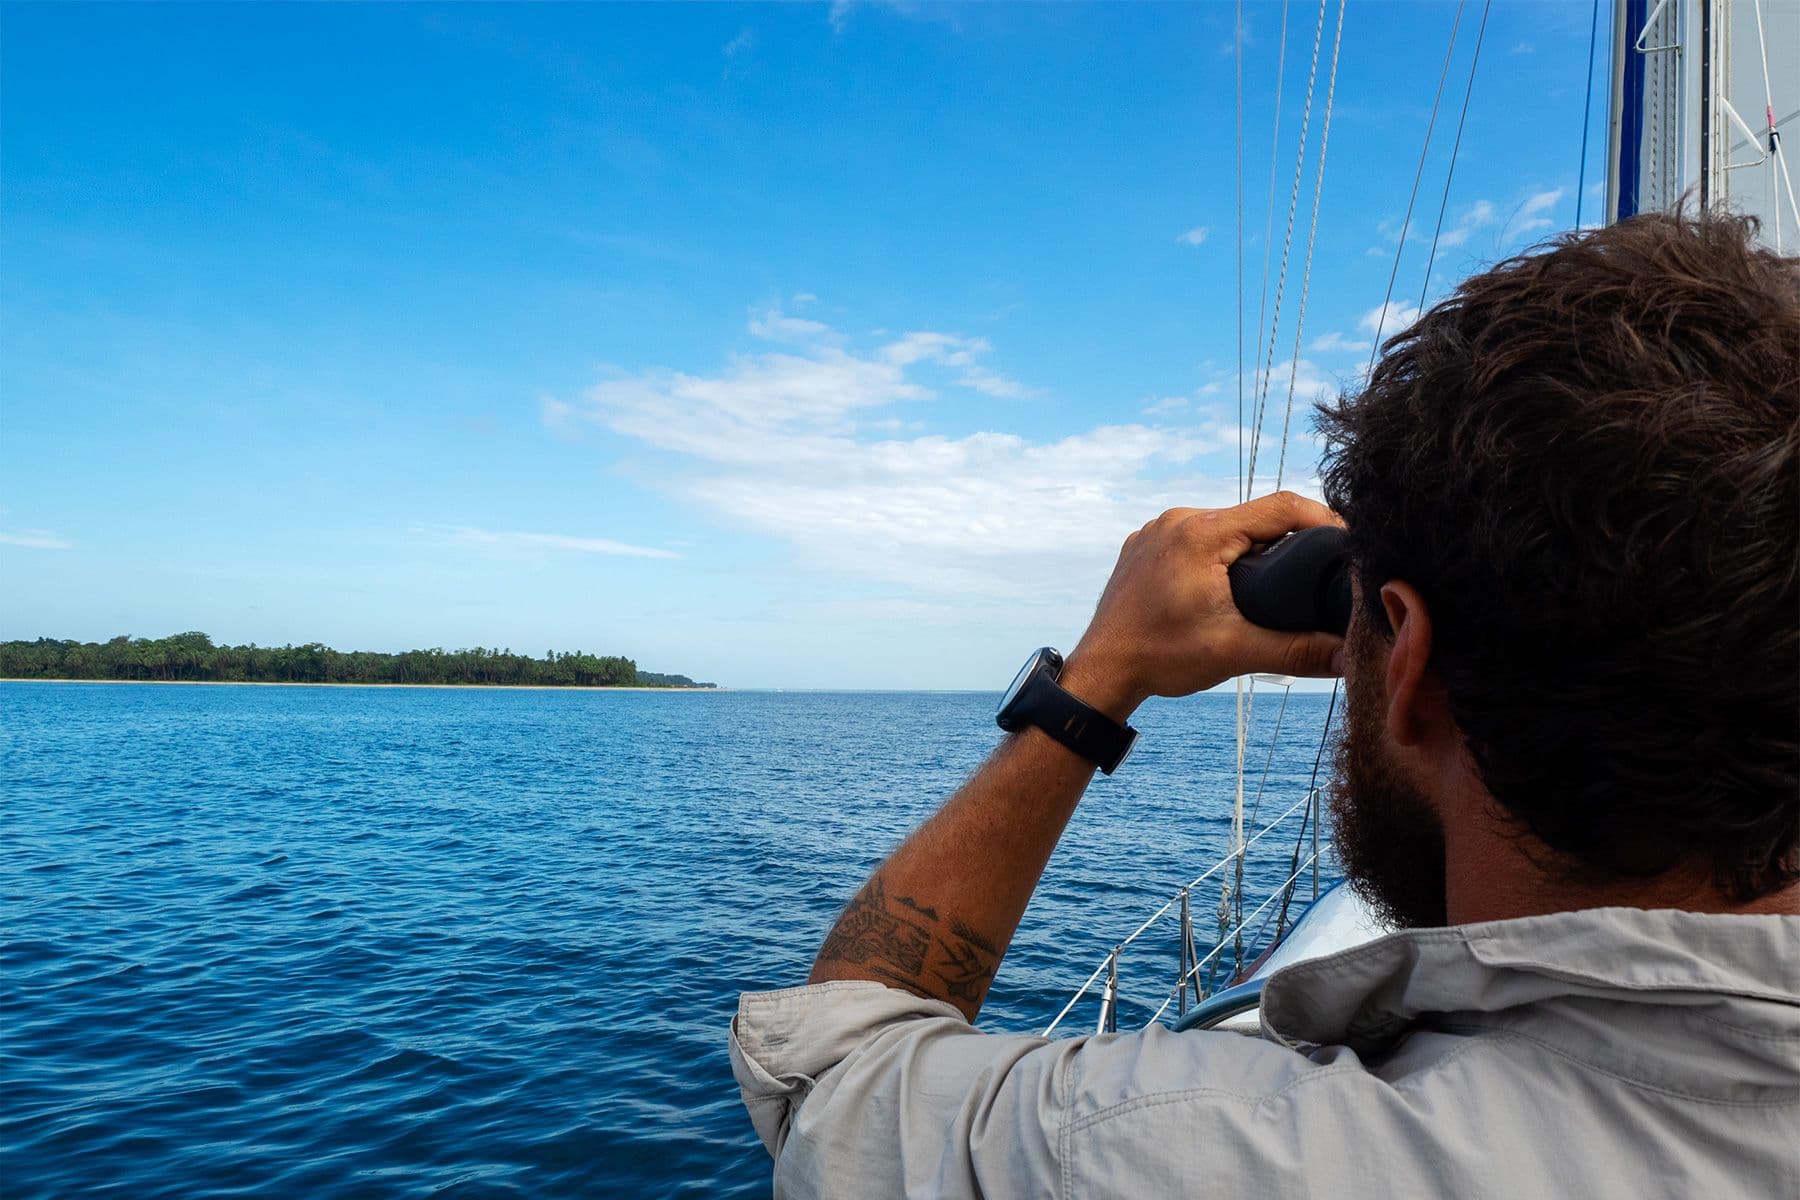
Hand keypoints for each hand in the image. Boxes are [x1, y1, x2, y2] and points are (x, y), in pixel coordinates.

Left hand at [1060, 491, 1345, 719]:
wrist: (1101, 670)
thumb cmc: (1159, 657)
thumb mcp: (1235, 652)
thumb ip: (1298, 651)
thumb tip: (1350, 657)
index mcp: (1202, 532)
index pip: (1281, 507)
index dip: (1323, 520)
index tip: (1348, 542)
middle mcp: (1178, 520)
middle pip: (1253, 516)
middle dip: (1289, 539)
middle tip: (1319, 568)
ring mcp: (1158, 530)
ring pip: (1224, 526)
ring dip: (1253, 547)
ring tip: (1280, 578)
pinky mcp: (1146, 546)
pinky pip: (1196, 537)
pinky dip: (1220, 553)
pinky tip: (1233, 582)